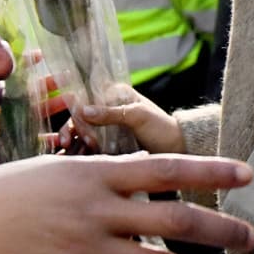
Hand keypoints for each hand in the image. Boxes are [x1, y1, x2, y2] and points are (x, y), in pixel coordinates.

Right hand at [0, 153, 253, 253]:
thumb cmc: (1, 194)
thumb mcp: (55, 168)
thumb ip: (101, 176)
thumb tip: (143, 175)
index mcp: (94, 172)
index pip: (167, 167)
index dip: (211, 171)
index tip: (247, 174)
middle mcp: (97, 208)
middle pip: (177, 218)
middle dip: (222, 231)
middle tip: (250, 239)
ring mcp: (85, 248)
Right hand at [55, 84, 185, 155]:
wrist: (178, 151)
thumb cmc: (162, 129)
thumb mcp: (138, 117)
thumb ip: (112, 113)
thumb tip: (83, 110)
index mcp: (115, 94)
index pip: (87, 98)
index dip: (78, 112)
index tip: (79, 129)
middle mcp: (108, 108)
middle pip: (80, 115)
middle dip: (76, 129)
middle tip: (80, 144)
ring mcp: (106, 127)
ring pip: (81, 131)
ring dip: (75, 141)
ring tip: (75, 152)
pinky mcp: (106, 144)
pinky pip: (87, 145)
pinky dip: (80, 151)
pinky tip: (75, 159)